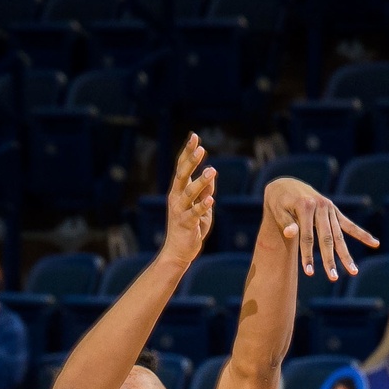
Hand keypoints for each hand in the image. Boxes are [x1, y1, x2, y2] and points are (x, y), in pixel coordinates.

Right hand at [162, 134, 214, 267]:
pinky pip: (194, 213)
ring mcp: (179, 211)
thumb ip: (205, 192)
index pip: (182, 167)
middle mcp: (176, 198)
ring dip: (200, 181)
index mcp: (178, 191)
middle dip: (190, 161)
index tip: (194, 137)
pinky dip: (202, 206)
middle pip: (182, 175)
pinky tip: (211, 198)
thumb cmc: (191, 228)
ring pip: (189, 193)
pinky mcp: (185, 224)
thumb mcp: (201, 208)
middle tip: (200, 148)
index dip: (188, 152)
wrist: (179, 252)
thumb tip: (211, 176)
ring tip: (212, 170)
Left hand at [264, 179, 377, 279]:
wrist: (287, 185)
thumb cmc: (280, 202)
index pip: (307, 237)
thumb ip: (285, 222)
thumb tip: (291, 234)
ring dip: (345, 254)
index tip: (309, 272)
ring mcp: (330, 209)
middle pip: (327, 238)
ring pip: (339, 236)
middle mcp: (321, 207)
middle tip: (333, 278)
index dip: (308, 255)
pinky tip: (375, 243)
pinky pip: (349, 225)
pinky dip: (362, 235)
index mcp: (305, 206)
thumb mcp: (278, 210)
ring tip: (353, 272)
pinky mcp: (335, 211)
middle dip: (330, 259)